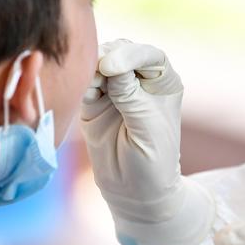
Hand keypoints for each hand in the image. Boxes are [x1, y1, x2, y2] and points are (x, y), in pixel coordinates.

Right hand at [81, 40, 212, 244]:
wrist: (135, 192)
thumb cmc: (153, 162)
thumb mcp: (146, 128)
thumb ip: (129, 96)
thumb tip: (110, 64)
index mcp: (163, 82)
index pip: (148, 55)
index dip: (131, 54)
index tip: (112, 65)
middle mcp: (139, 80)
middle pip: (121, 52)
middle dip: (108, 56)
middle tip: (98, 72)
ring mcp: (115, 89)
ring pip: (99, 63)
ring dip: (92, 68)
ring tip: (91, 86)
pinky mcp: (93, 102)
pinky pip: (84, 84)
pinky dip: (82, 83)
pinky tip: (84, 93)